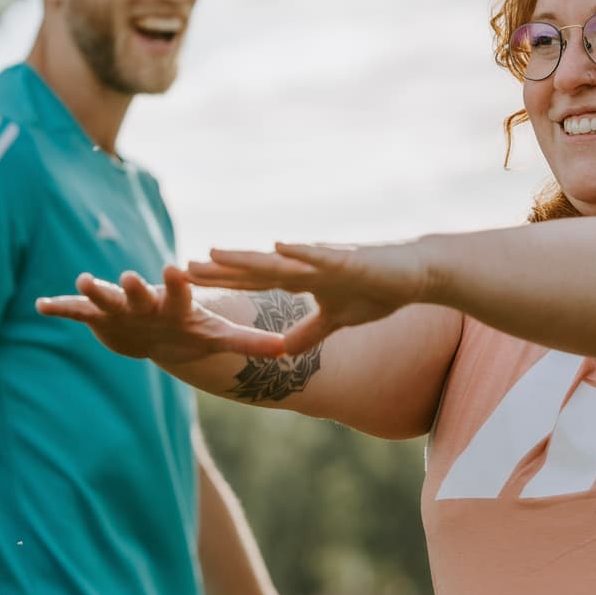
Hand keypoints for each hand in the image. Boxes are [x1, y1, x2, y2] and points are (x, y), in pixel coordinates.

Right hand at [36, 265, 286, 363]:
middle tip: (129, 277)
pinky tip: (39, 306)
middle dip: (133, 286)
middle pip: (139, 292)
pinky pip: (76, 311)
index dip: (179, 283)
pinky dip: (60, 308)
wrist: (156, 331)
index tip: (178, 270)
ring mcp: (119, 306)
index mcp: (174, 303)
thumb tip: (286, 349)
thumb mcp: (218, 336)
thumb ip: (249, 341)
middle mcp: (145, 300)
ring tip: (81, 282)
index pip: (180, 291)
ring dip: (94, 290)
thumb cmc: (189, 330)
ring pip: (105, 296)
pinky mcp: (98, 316)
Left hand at [189, 240, 431, 354]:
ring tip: (214, 252)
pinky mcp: (347, 259)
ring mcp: (323, 261)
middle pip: (253, 270)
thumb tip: (284, 349)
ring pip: (277, 261)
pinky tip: (278, 245)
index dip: (220, 283)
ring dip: (245, 258)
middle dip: (219, 270)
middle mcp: (304, 266)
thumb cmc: (377, 291)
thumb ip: (309, 331)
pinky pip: (320, 255)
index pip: (251, 282)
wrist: (414, 275)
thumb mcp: (337, 320)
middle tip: (181, 267)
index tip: (188, 283)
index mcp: (300, 280)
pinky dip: (300, 252)